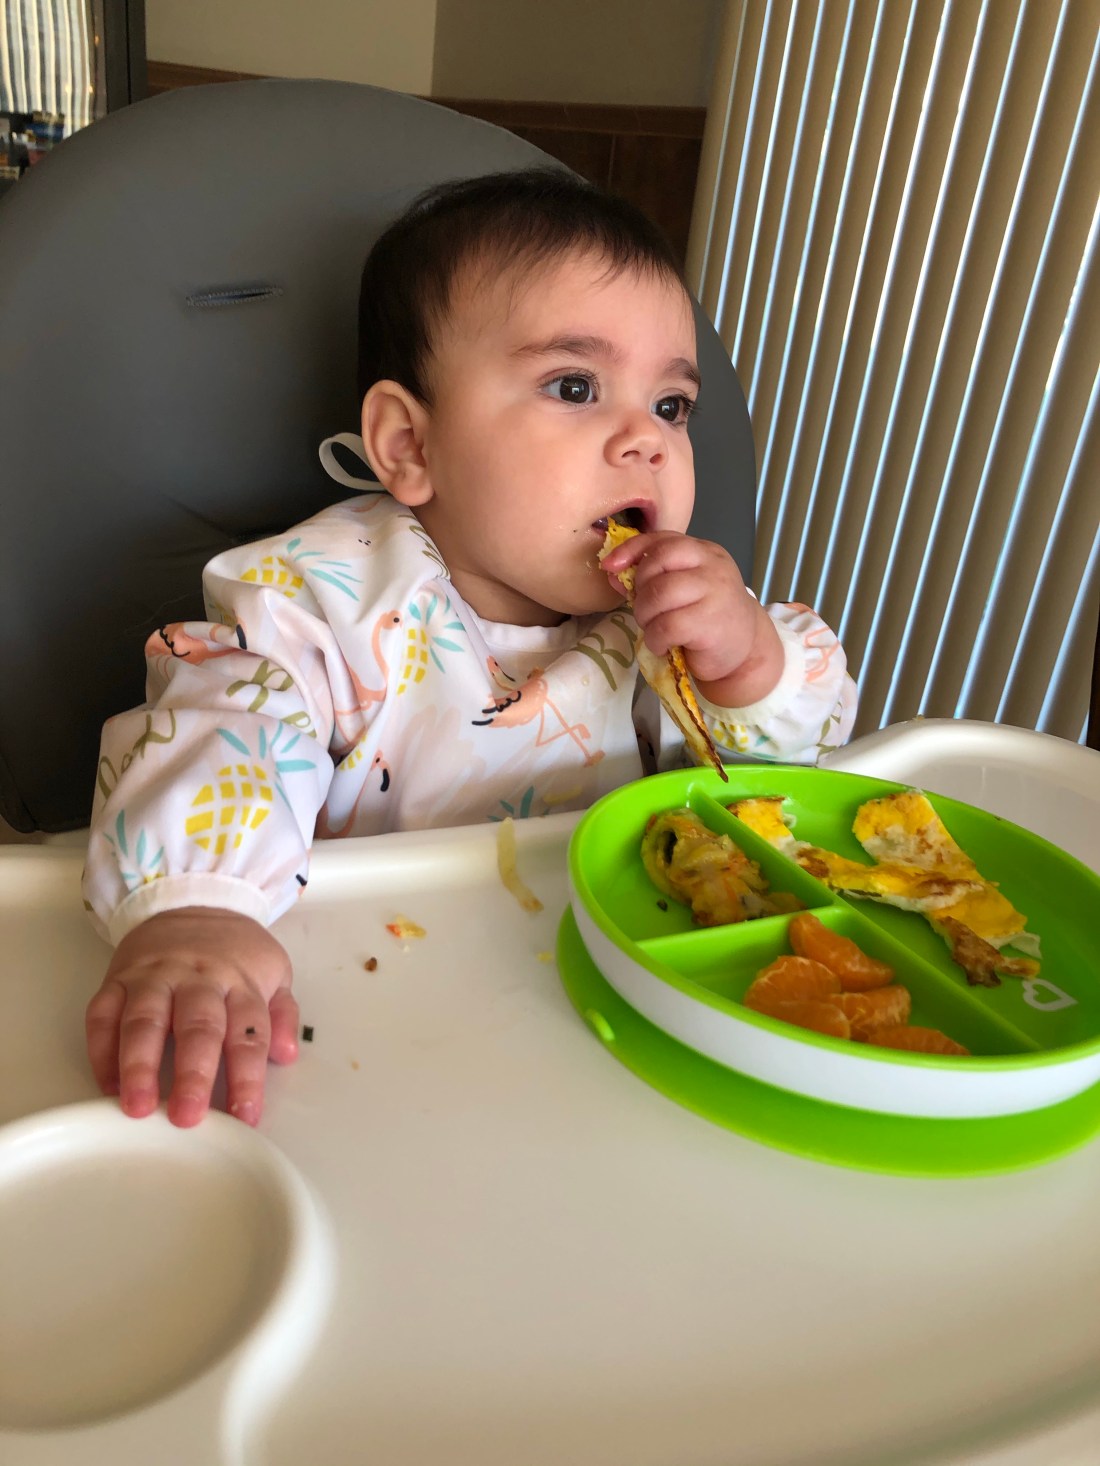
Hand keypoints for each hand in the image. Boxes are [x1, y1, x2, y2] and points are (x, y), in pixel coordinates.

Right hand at [85, 907, 298, 1127]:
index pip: (249, 1033)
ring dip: (139, 1066)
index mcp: (240, 982)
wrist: (192, 898)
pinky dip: (101, 1051)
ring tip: (136, 1106)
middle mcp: (197, 979)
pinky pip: (103, 1015)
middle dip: (192, 1074)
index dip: (248, 1077)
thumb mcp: (274, 970)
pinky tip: (107, 1085)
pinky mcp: (118, 978)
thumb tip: (286, 1054)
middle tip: (186, 1116)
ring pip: (144, 1021)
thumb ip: (282, 1014)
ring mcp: (154, 978)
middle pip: (197, 1028)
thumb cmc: (235, 949)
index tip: (245, 1116)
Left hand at [601, 530, 784, 705]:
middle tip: (645, 610)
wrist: (744, 651)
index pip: (662, 540)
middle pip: (657, 561)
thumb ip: (652, 578)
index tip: (610, 566)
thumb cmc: (708, 618)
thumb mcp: (683, 591)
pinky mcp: (711, 622)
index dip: (631, 550)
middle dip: (640, 588)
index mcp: (703, 552)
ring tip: (654, 629)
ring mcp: (715, 592)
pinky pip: (667, 625)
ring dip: (645, 616)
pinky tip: (663, 644)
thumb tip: (612, 572)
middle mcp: (712, 565)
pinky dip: (656, 638)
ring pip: (659, 593)